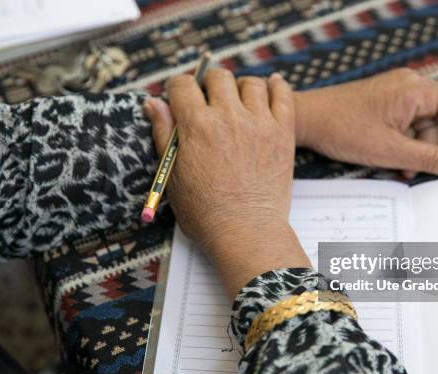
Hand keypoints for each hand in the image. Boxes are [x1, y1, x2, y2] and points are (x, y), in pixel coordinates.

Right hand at [144, 70, 310, 296]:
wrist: (245, 231)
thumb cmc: (204, 211)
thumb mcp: (173, 174)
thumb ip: (163, 134)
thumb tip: (153, 103)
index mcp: (197, 126)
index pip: (183, 85)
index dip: (177, 88)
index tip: (180, 96)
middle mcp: (228, 117)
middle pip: (217, 77)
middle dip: (208, 84)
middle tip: (209, 100)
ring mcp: (259, 122)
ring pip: (250, 83)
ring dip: (240, 87)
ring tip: (237, 102)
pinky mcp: (283, 132)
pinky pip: (282, 95)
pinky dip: (275, 86)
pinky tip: (270, 86)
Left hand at [294, 68, 437, 177]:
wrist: (306, 120)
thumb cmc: (341, 129)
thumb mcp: (390, 150)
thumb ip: (431, 158)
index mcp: (417, 90)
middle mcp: (411, 87)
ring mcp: (399, 95)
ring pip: (430, 124)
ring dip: (425, 150)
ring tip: (408, 168)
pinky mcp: (388, 105)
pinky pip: (411, 125)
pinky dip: (410, 144)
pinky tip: (399, 162)